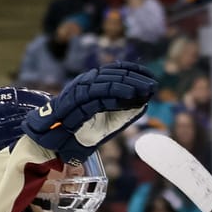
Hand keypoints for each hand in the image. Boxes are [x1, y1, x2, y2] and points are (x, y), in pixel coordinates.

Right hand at [27, 61, 156, 162]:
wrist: (58, 140)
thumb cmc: (84, 129)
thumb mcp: (110, 119)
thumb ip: (125, 110)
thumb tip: (145, 103)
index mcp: (92, 83)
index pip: (115, 70)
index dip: (134, 71)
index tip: (151, 77)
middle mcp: (85, 82)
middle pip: (113, 74)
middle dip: (135, 78)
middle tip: (153, 84)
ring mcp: (79, 90)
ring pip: (106, 81)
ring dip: (128, 84)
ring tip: (146, 89)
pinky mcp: (76, 101)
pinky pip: (98, 94)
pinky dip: (115, 93)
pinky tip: (130, 95)